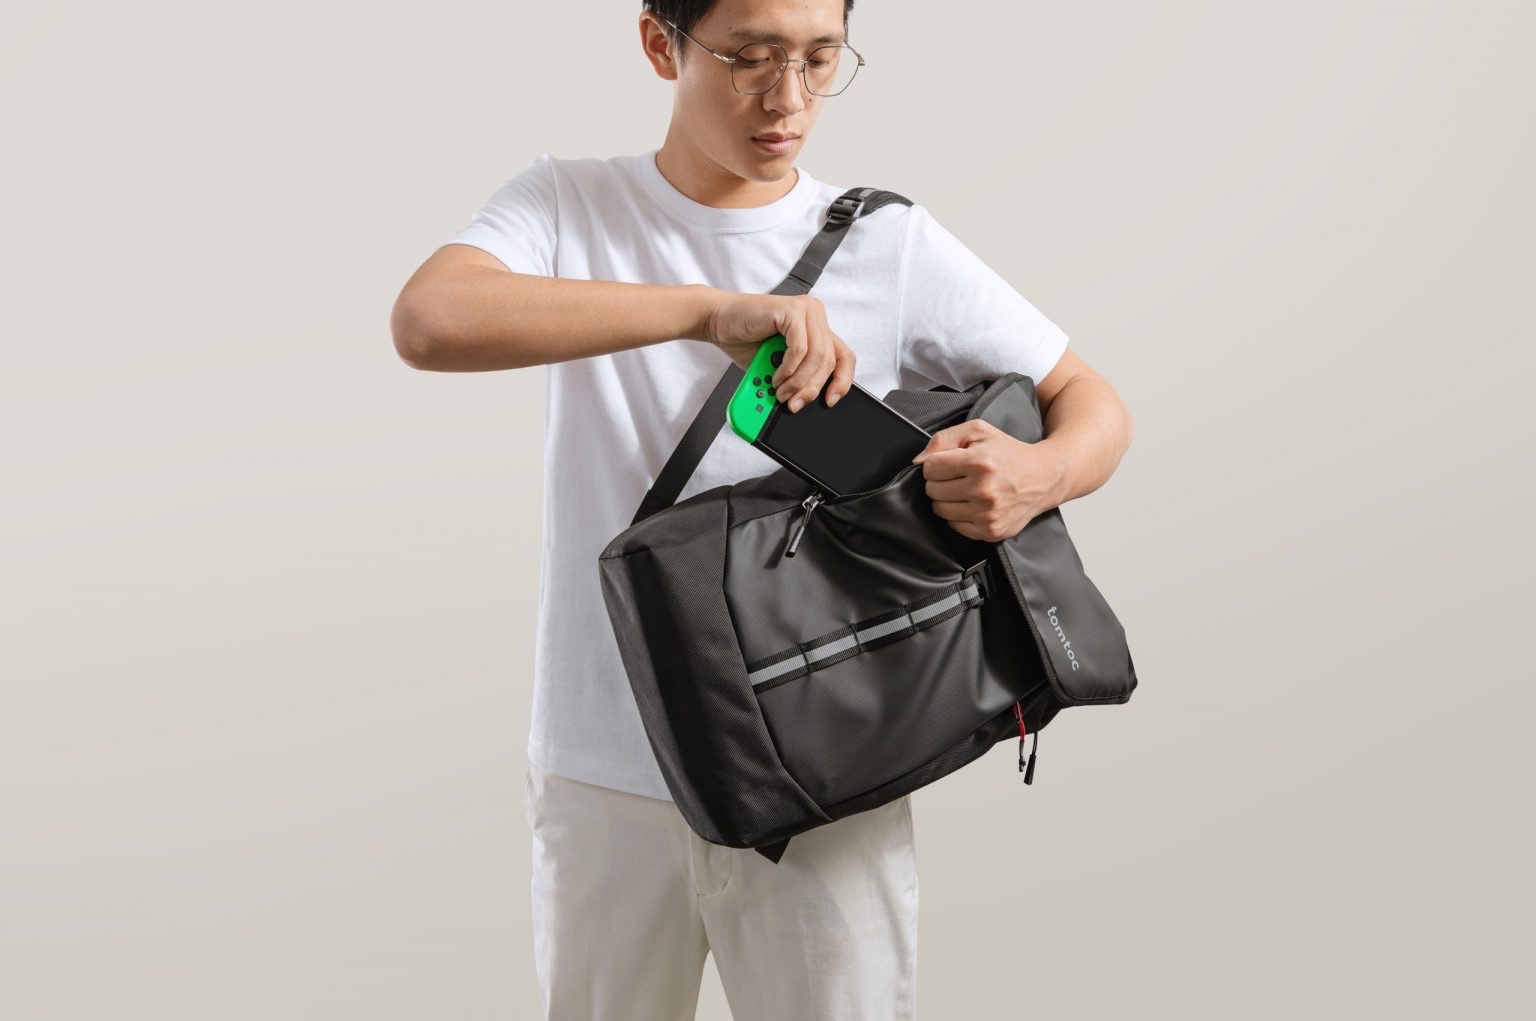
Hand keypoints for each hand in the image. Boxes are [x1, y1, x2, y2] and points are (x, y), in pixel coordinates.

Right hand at [702, 290, 854, 411]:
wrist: (717, 320)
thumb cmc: (746, 340)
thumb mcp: (777, 366)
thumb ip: (795, 379)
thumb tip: (804, 403)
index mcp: (818, 328)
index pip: (844, 357)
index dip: (842, 382)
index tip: (830, 401)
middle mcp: (815, 315)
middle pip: (829, 361)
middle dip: (811, 389)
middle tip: (795, 404)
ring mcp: (805, 310)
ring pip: (816, 357)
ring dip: (798, 382)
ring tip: (780, 392)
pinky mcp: (791, 310)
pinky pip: (799, 349)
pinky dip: (787, 369)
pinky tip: (775, 376)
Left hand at [911, 422, 1069, 541]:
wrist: (1044, 477)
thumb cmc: (1009, 453)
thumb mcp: (978, 431)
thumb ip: (944, 439)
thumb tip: (919, 460)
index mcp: (980, 462)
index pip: (930, 467)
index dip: (936, 463)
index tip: (949, 462)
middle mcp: (984, 490)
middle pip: (932, 490)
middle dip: (940, 481)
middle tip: (960, 476)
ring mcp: (987, 514)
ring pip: (940, 510)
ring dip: (948, 499)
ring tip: (966, 489)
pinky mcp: (990, 531)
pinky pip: (954, 526)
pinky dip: (959, 515)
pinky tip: (974, 503)